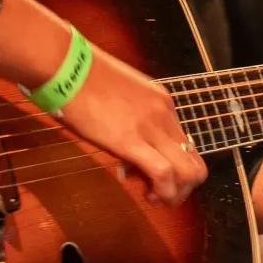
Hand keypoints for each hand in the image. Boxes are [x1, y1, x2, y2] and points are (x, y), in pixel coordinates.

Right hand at [58, 45, 206, 205]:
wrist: (67, 67)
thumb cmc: (84, 77)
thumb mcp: (121, 94)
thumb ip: (133, 117)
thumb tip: (128, 144)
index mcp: (162, 102)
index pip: (185, 145)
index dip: (172, 166)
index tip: (147, 170)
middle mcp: (164, 114)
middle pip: (195, 163)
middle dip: (182, 187)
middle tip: (156, 190)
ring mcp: (151, 127)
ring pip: (188, 172)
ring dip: (174, 194)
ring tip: (151, 195)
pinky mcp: (131, 141)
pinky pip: (164, 173)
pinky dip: (163, 192)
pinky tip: (146, 194)